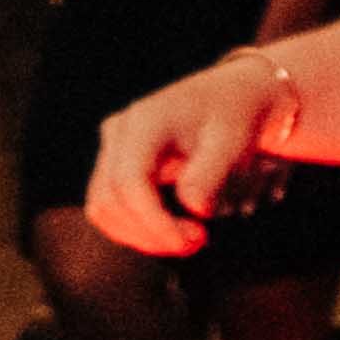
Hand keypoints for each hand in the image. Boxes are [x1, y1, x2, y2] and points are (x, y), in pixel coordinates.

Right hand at [85, 53, 282, 258]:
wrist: (232, 97)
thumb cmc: (235, 118)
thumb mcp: (233, 142)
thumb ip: (211, 174)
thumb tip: (194, 209)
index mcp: (146, 121)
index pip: (130, 183)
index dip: (154, 222)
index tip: (194, 241)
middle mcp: (120, 131)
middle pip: (110, 201)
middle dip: (151, 234)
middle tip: (199, 242)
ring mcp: (112, 146)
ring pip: (103, 208)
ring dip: (142, 236)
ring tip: (189, 238)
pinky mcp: (114, 162)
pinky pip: (109, 206)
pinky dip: (137, 227)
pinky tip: (173, 229)